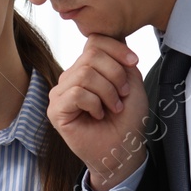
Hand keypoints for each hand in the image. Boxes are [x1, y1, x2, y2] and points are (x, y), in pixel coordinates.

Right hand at [46, 35, 147, 190]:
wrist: (124, 149)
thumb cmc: (127, 120)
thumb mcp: (131, 83)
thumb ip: (120, 61)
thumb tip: (114, 40)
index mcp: (88, 68)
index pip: (94, 41)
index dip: (116, 48)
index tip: (134, 62)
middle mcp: (71, 77)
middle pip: (91, 55)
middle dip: (115, 74)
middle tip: (123, 95)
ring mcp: (61, 93)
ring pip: (84, 74)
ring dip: (107, 92)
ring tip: (113, 107)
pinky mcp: (56, 110)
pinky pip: (76, 93)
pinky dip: (94, 104)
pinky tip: (97, 115)